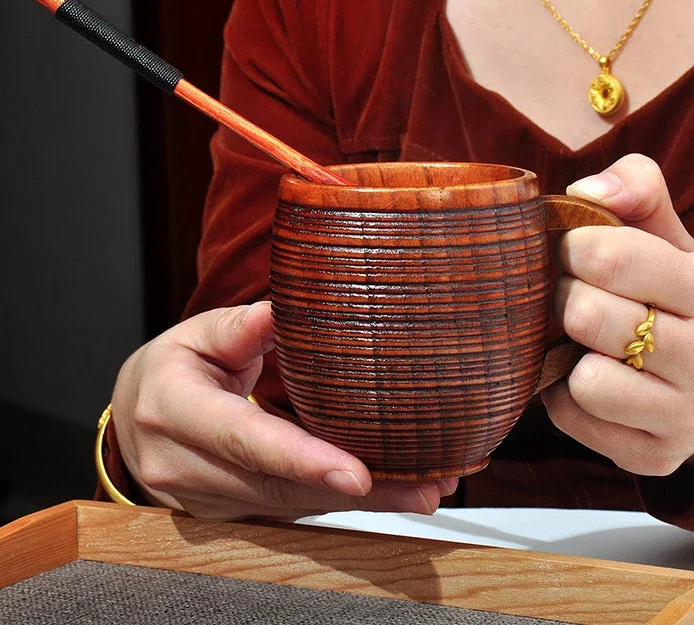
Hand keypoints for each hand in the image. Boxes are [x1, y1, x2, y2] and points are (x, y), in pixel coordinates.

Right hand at [111, 302, 456, 518]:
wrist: (138, 414)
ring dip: (359, 504)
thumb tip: (277, 313)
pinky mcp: (227, 514)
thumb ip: (238, 327)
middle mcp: (182, 466)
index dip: (301, 459)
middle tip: (421, 487)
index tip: (356, 473)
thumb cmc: (173, 367)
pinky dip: (336, 502)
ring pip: (289, 508)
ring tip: (421, 489)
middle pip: (278, 488)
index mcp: (172, 409)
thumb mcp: (196, 334)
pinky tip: (387, 493)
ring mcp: (202, 500)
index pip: (243, 438)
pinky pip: (288, 512)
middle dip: (355, 493)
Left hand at [541, 153, 693, 476]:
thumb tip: (584, 189)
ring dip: (567, 355)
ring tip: (585, 342)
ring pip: (586, 380)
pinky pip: (574, 419)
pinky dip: (564, 395)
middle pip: (588, 316)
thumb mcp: (671, 237)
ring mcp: (689, 417)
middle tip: (571, 296)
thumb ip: (637, 190)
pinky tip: (590, 377)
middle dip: (564, 299)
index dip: (572, 248)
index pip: (613, 256)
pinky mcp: (656, 456)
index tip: (571, 251)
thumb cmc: (675, 295)